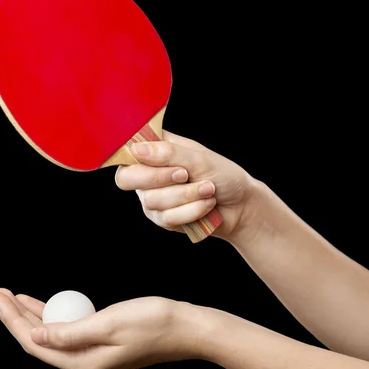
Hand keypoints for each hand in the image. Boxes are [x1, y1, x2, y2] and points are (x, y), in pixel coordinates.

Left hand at [0, 288, 213, 368]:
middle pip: (37, 340)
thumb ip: (69, 333)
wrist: (185, 329)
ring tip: (8, 296)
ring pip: (49, 335)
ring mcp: (91, 356)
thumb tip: (35, 338)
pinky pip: (65, 331)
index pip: (34, 342)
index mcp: (82, 364)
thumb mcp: (108, 324)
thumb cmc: (151, 322)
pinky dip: (50, 316)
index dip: (11, 319)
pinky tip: (40, 304)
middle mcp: (83, 365)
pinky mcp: (100, 345)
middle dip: (13, 316)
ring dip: (28, 315)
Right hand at [115, 130, 259, 240]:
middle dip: (161, 178)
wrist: (242, 206)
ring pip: (151, 200)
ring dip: (186, 195)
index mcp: (154, 150)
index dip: (137, 160)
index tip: (166, 161)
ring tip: (208, 189)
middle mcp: (147, 173)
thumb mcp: (199, 158)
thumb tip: (136, 149)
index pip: (126, 152)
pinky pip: (167, 218)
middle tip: (186, 175)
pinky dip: (192, 210)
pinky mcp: (162, 218)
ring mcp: (152, 198)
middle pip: (127, 179)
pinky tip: (207, 205)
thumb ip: (168, 153)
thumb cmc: (223, 175)